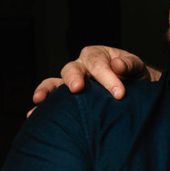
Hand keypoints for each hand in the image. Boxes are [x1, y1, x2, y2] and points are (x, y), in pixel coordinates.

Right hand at [30, 45, 156, 108]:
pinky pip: (51, 100)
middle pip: (72, 69)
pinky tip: (32, 115)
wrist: (134, 90)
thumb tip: (117, 65)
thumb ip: (129, 64)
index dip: (107, 78)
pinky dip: (41, 107)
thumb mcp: (137, 67)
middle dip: (74, 79)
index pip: (99, 64)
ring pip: (55, 82)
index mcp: (97, 55)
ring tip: (40, 99)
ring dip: (48, 90)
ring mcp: (70, 82)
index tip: (119, 94)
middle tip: (78, 89)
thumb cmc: (134, 76)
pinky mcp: (66, 98)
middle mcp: (80, 66)